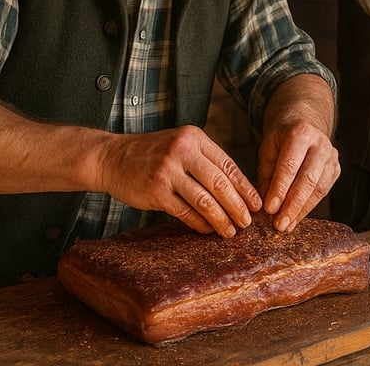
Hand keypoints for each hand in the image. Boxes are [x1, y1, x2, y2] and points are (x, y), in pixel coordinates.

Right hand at [95, 125, 260, 236]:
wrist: (112, 157)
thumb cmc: (153, 154)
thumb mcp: (180, 145)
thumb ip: (205, 161)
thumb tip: (238, 190)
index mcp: (193, 138)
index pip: (228, 165)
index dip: (245, 188)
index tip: (257, 205)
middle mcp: (182, 151)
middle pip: (220, 184)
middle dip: (237, 207)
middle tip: (247, 223)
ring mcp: (167, 171)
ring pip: (205, 201)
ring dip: (221, 220)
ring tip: (231, 231)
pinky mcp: (155, 191)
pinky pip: (185, 212)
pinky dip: (200, 224)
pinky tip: (207, 230)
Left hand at [256, 117, 339, 232]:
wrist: (304, 122)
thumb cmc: (281, 136)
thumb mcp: (268, 147)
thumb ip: (266, 172)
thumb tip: (262, 203)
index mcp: (301, 133)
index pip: (289, 166)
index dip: (280, 189)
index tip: (269, 209)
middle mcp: (320, 144)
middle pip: (307, 179)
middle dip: (292, 205)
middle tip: (279, 224)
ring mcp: (332, 157)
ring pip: (318, 188)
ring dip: (301, 210)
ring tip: (286, 226)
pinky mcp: (336, 169)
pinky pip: (323, 191)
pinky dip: (309, 207)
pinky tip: (296, 217)